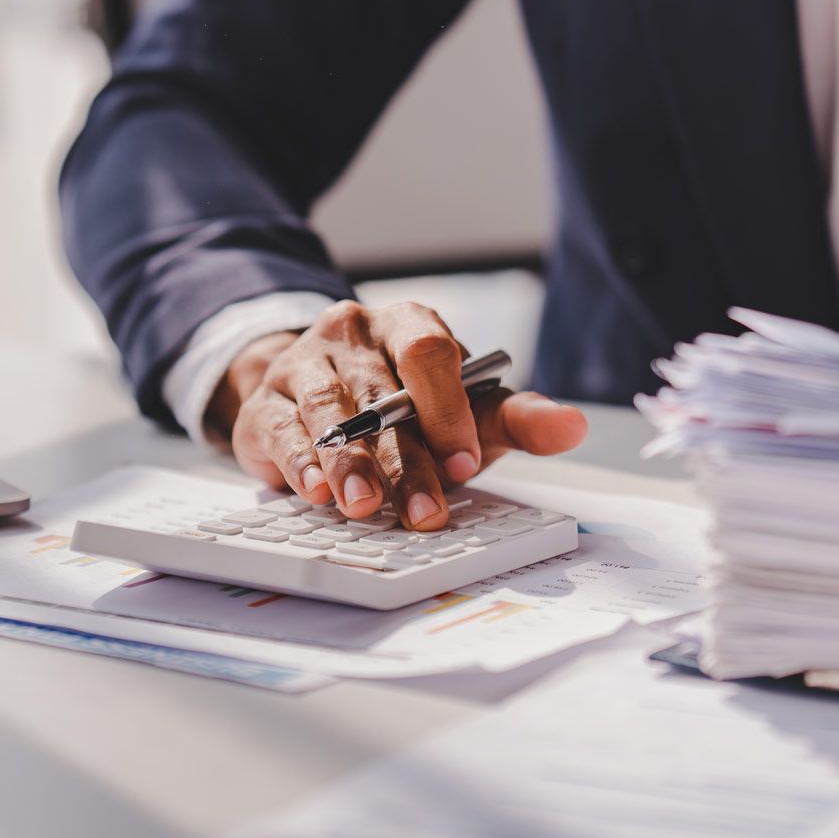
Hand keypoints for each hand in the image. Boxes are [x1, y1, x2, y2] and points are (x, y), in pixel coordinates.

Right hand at [206, 301, 587, 528]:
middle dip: (406, 460)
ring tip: (365, 507)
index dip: (447, 408)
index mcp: (408, 325)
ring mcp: (304, 364)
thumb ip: (516, 418)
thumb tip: (572, 428)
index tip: (464, 462)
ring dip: (350, 465)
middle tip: (425, 511)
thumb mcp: (464, 409)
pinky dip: (301, 463)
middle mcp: (353, 335)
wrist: (315, 396)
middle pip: (382, 393)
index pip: (428, 352)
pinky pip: (282, 430)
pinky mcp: (266, 403)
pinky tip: (317, 492)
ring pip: (330, 412)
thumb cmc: (402, 404)